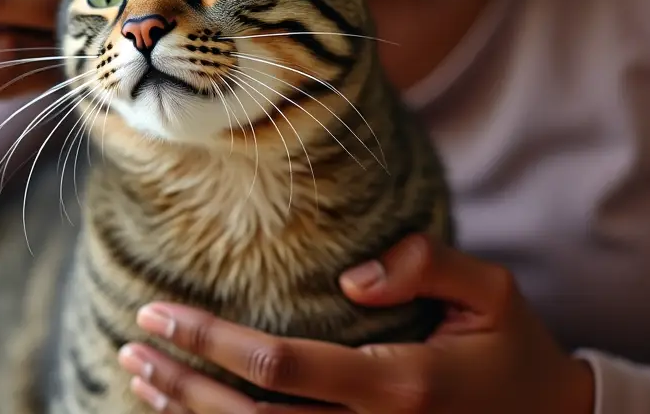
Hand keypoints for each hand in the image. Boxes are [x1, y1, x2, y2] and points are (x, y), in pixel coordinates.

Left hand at [117, 234, 594, 412]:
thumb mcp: (492, 292)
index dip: (213, 342)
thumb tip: (351, 277)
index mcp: (399, 386)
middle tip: (135, 345)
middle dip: (183, 384)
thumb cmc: (514, 352)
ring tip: (142, 377)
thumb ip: (427, 264)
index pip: (282, 367)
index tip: (160, 312)